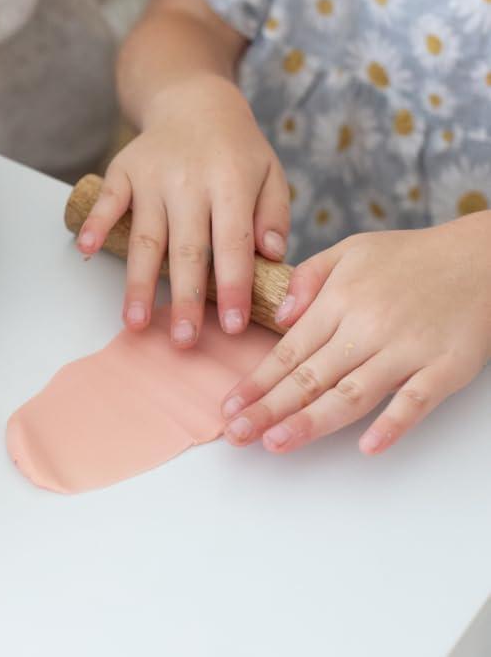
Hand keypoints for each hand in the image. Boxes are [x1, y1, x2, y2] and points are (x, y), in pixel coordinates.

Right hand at [77, 74, 289, 347]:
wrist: (193, 100)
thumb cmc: (235, 147)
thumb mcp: (270, 171)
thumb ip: (275, 214)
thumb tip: (272, 257)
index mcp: (231, 182)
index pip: (233, 243)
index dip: (234, 286)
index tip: (233, 326)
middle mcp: (190, 181)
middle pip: (187, 249)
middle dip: (186, 299)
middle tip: (184, 341)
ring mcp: (152, 176)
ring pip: (146, 237)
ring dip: (139, 283)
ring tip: (135, 323)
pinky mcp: (123, 170)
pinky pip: (108, 201)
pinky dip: (95, 223)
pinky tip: (86, 250)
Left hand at [221, 214, 490, 454]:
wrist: (481, 257)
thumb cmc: (411, 257)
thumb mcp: (350, 249)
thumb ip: (309, 278)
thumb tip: (280, 315)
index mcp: (340, 300)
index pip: (289, 350)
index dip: (257, 381)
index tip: (230, 406)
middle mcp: (368, 326)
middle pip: (312, 377)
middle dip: (270, 408)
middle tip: (238, 434)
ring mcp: (408, 349)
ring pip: (353, 393)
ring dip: (313, 422)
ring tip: (277, 443)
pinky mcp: (446, 367)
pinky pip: (417, 401)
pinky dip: (393, 424)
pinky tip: (367, 446)